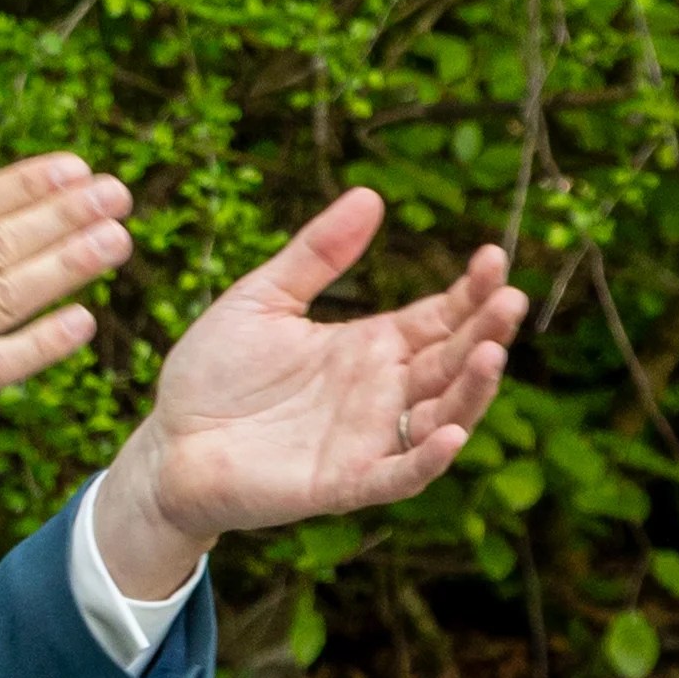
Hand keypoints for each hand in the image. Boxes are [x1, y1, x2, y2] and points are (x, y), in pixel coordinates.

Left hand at [95, 190, 528, 601]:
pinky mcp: (344, 482)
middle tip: (510, 297)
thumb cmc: (215, 373)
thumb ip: (316, 254)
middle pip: (451, 361)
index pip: (439, 317)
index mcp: (369, 346)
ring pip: (441, 416)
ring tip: (494, 352)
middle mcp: (381, 393)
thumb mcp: (263, 299)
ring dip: (472, 390)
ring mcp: (368, 439)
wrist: (168, 442)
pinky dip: (427, 458)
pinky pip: (399, 474)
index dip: (470, 292)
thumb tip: (371, 194)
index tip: (493, 256)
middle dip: (485, 331)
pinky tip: (451, 433)